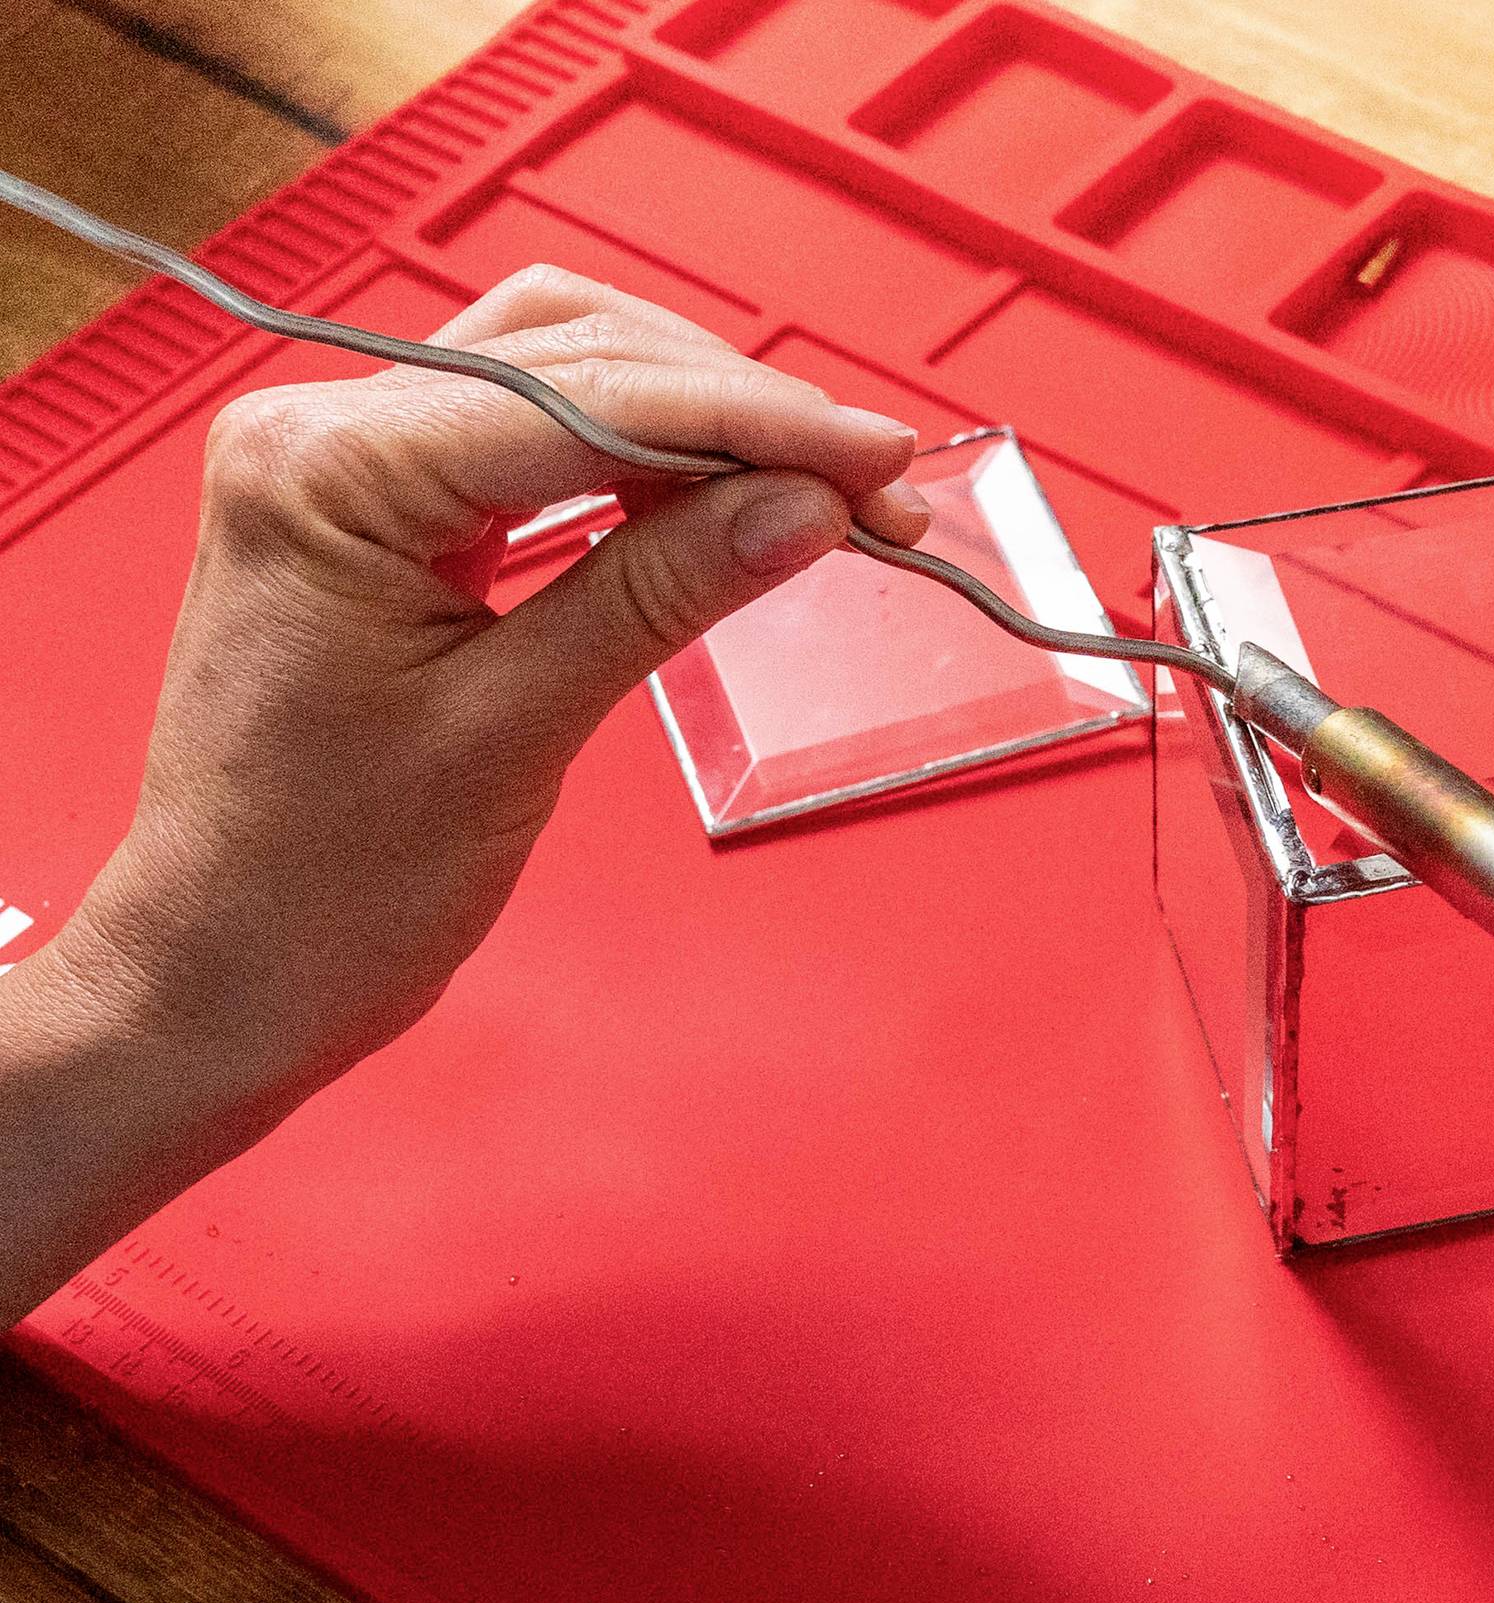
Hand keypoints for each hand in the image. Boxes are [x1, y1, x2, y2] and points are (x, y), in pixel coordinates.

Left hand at [56, 263, 926, 1109]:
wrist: (228, 970)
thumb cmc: (326, 882)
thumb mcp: (514, 732)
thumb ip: (658, 594)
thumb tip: (802, 506)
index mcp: (328, 472)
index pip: (582, 400)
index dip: (751, 423)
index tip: (876, 458)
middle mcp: (323, 435)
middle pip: (574, 351)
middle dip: (736, 411)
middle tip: (870, 487)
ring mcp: (349, 471)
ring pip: (561, 381)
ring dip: (698, 427)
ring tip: (819, 496)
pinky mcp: (383, 520)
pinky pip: (532, 452)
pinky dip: (639, 471)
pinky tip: (723, 508)